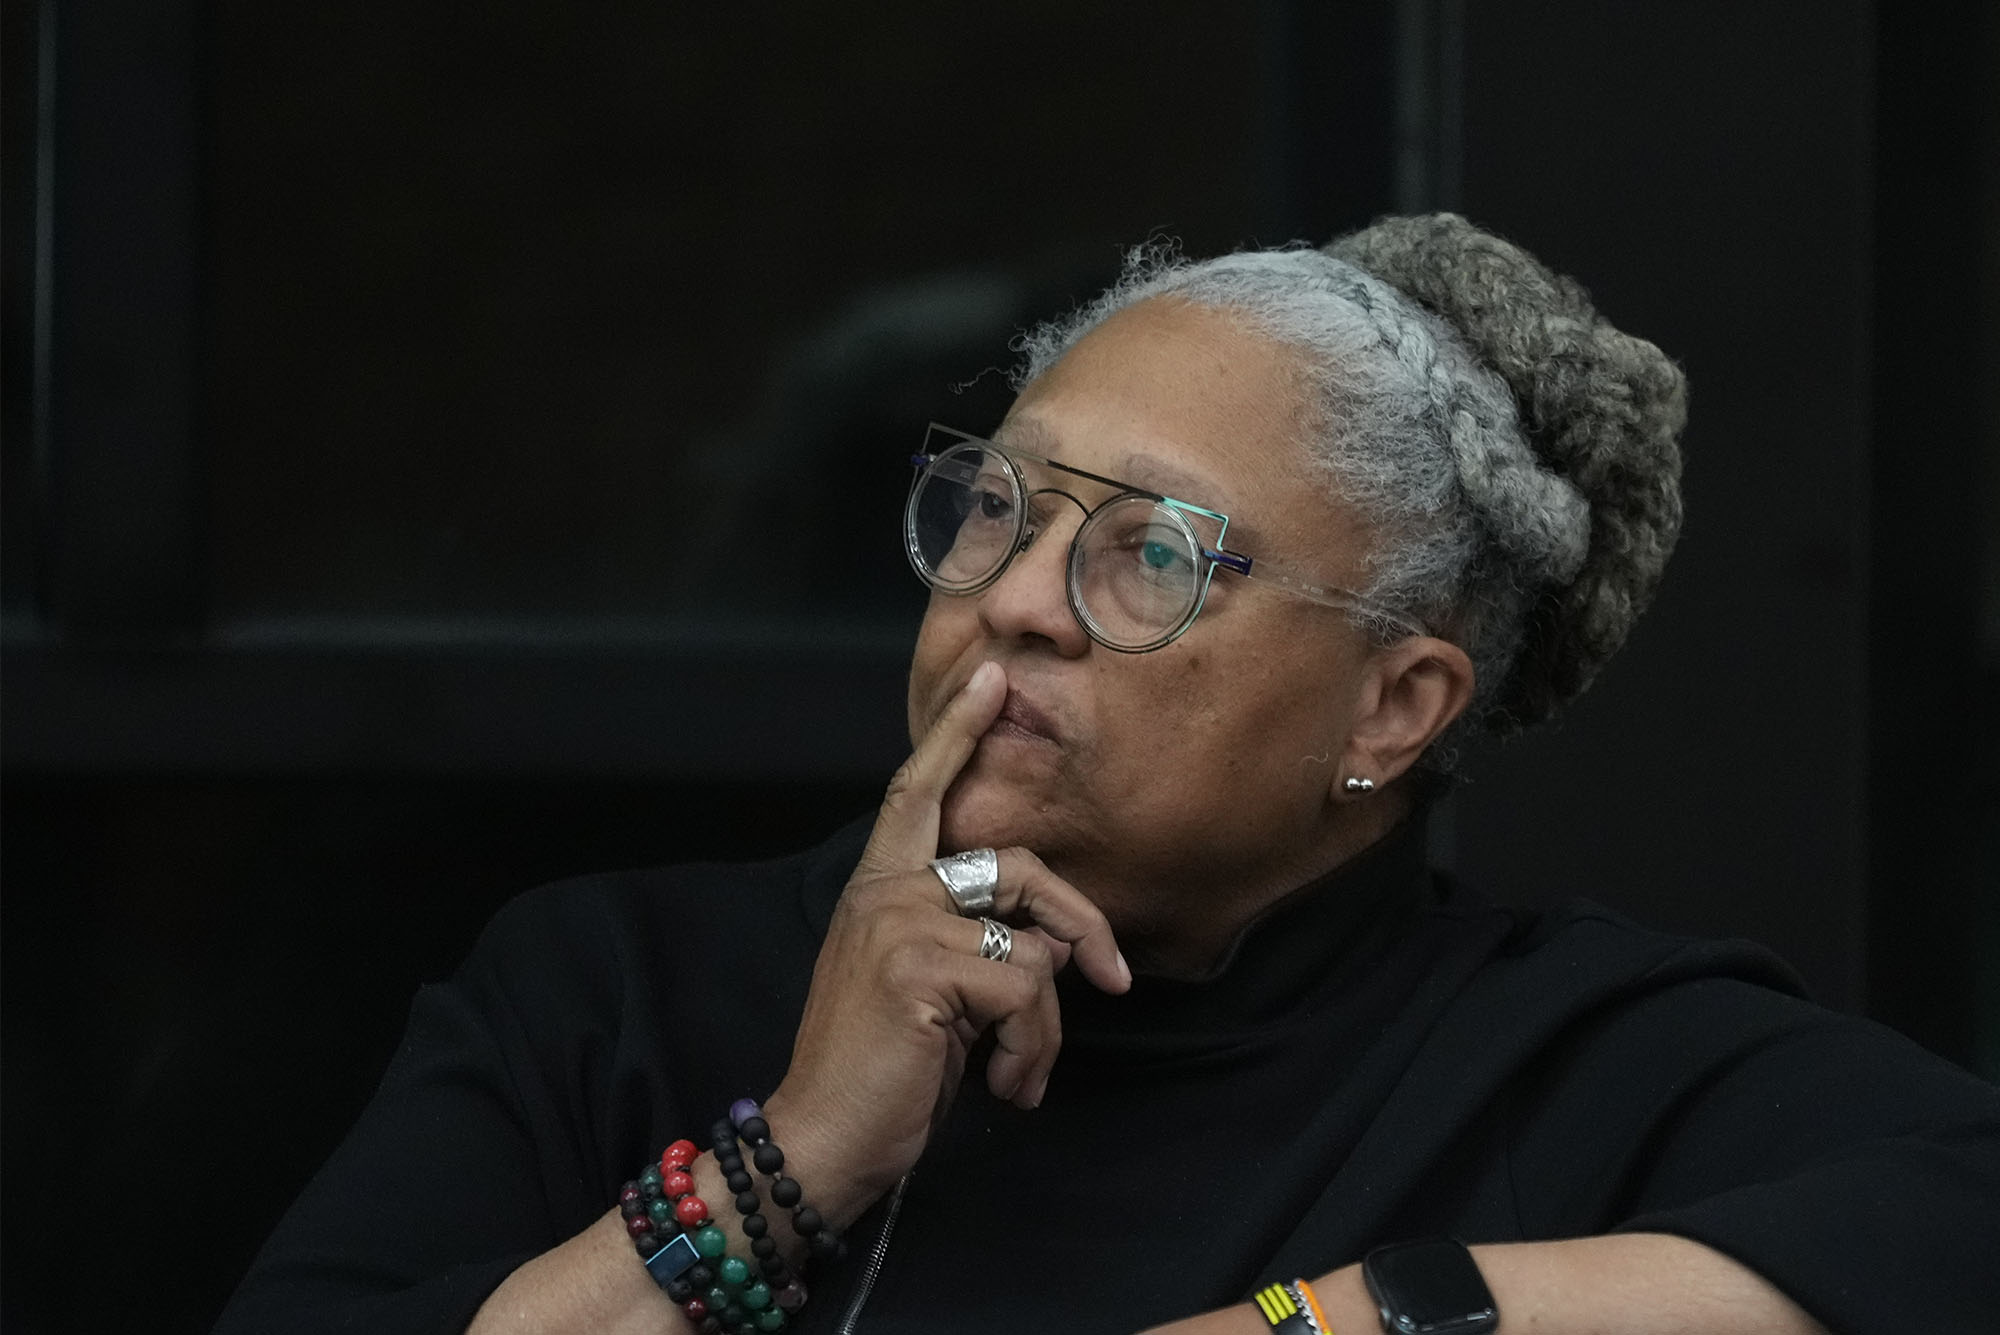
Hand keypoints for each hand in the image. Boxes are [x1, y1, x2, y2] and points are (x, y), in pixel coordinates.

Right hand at [763, 660, 1130, 1224]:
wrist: (822, 1140)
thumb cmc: (879, 1074)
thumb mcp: (932, 993)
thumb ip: (977, 944)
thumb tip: (1053, 942)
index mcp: (879, 890)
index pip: (919, 794)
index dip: (956, 733)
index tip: (992, 678)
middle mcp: (885, 893)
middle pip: (1018, 867)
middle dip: (1081, 921)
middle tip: (1113, 980)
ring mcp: (900, 924)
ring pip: (1032, 944)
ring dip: (1045, 1024)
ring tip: (1018, 1071)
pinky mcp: (921, 967)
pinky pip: (1027, 988)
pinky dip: (1032, 1048)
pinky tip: (1003, 1084)